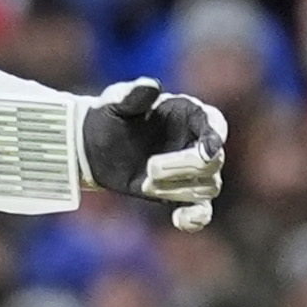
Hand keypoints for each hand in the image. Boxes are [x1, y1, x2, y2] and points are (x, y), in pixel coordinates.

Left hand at [79, 78, 226, 230]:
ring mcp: (192, 171)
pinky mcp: (180, 194)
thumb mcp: (114, 103)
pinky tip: (181, 221)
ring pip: (208, 186)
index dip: (215, 137)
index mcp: (188, 113)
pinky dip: (195, 218)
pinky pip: (201, 210)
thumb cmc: (108, 117)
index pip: (215, 124)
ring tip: (146, 182)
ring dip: (178, 189)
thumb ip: (133, 96)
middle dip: (183, 167)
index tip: (207, 151)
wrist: (91, 146)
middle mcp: (197, 141)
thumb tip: (150, 85)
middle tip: (150, 168)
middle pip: (213, 162)